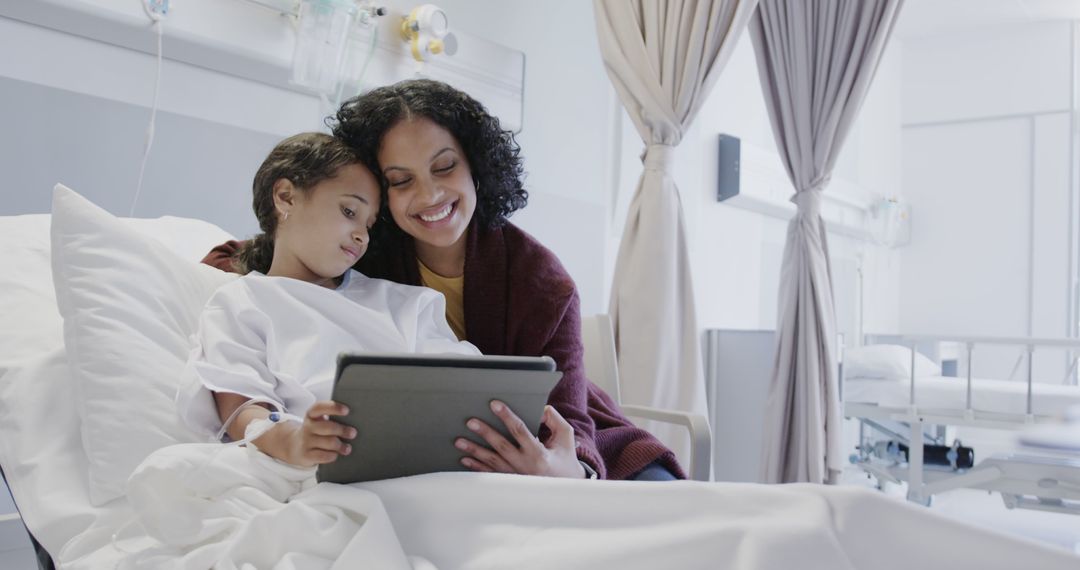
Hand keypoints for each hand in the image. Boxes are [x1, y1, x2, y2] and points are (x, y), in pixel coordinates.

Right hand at [278, 401, 355, 466]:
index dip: (333, 407)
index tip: (347, 410)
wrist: (296, 447)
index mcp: (312, 414)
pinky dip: (333, 455)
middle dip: (342, 430)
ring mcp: (305, 441)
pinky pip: (323, 456)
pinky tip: (336, 455)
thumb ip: (333, 419)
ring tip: (348, 448)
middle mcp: (307, 426)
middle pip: (327, 427)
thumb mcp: (319, 422)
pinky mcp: (305, 455)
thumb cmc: (316, 432)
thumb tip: (355, 422)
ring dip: (340, 445)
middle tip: (353, 433)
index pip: (320, 407)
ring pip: (328, 442)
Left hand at [455, 401, 586, 478]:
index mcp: (538, 453)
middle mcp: (525, 466)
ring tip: (459, 441)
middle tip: (470, 421)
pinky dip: (476, 467)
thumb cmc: (564, 460)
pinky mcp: (509, 483)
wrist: (565, 489)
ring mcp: (515, 476)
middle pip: (501, 446)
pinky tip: (465, 459)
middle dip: (485, 433)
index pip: (520, 431)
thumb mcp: (565, 438)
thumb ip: (554, 419)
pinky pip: (490, 474)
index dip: (507, 416)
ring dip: (474, 451)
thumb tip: (539, 409)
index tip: (494, 404)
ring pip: (492, 461)